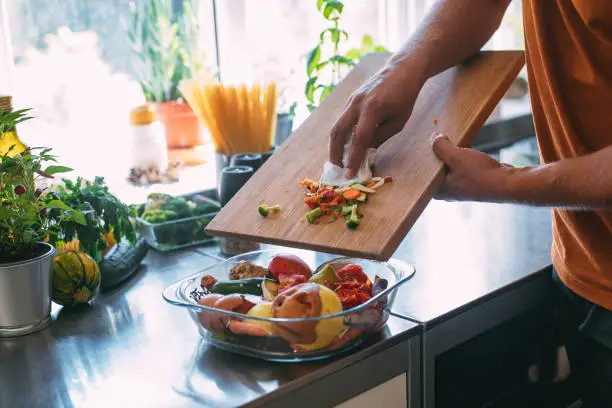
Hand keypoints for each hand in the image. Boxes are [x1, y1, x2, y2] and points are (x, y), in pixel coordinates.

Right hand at [329, 62, 423, 177]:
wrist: (402, 69)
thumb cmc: (405, 95)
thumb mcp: (398, 121)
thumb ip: (380, 136)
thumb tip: (364, 151)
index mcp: (372, 109)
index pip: (358, 139)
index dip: (353, 159)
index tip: (349, 175)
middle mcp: (357, 103)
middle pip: (337, 132)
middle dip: (335, 153)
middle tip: (337, 169)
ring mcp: (351, 100)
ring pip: (336, 126)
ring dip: (335, 145)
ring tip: (338, 160)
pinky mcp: (350, 99)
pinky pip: (342, 120)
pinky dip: (342, 134)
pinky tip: (346, 145)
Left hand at [431, 132, 513, 201]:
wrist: (507, 184)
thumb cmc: (480, 174)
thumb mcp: (456, 156)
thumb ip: (441, 147)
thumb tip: (433, 137)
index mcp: (439, 190)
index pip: (426, 171)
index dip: (426, 155)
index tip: (427, 141)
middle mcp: (448, 191)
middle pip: (438, 167)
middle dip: (439, 152)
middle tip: (439, 137)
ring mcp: (460, 187)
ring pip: (450, 166)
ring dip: (451, 152)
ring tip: (451, 138)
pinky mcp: (472, 182)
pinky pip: (461, 167)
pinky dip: (462, 156)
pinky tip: (464, 144)